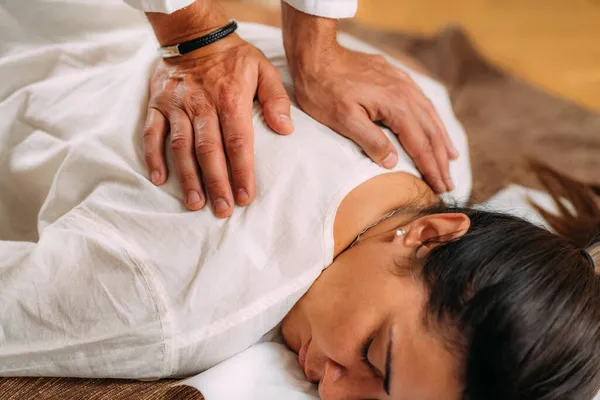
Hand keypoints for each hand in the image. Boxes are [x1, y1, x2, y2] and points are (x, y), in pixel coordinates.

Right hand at [144, 6, 292, 216]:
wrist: (194, 33)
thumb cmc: (233, 57)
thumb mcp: (263, 69)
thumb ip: (276, 100)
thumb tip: (286, 130)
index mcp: (231, 99)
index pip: (238, 142)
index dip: (242, 172)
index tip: (246, 197)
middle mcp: (202, 105)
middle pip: (209, 150)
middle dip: (217, 183)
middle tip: (223, 210)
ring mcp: (176, 105)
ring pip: (181, 147)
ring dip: (188, 177)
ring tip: (195, 204)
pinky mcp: (157, 104)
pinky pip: (152, 133)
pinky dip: (153, 156)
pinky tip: (159, 179)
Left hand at [282, 4, 457, 192]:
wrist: (316, 54)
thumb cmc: (324, 89)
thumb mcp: (344, 120)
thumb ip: (371, 141)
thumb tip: (393, 163)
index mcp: (397, 107)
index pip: (420, 145)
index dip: (431, 168)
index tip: (440, 188)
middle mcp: (407, 94)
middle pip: (431, 133)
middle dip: (441, 160)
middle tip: (449, 184)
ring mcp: (403, 83)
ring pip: (430, 116)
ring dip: (442, 141)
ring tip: (450, 160)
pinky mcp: (397, 77)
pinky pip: (422, 102)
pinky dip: (433, 120)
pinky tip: (434, 127)